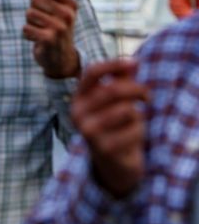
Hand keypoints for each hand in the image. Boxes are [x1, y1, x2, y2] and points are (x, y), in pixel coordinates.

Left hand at [23, 0, 80, 78]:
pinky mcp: (48, 39)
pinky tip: (37, 38)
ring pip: (29, 13)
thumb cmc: (56, 29)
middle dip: (33, 8)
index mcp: (70, 4)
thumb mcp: (58, 11)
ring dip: (30, 22)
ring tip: (40, 29)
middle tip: (41, 19)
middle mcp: (67, 15)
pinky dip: (27, 33)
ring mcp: (59, 27)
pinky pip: (26, 28)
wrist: (61, 57)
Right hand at [71, 59, 148, 198]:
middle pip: (114, 89)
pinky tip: (132, 137)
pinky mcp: (103, 148)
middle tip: (146, 96)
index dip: (114, 64)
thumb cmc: (115, 124)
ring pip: (126, 110)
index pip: (92, 72)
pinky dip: (140, 131)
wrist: (112, 161)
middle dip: (137, 89)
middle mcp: (77, 113)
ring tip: (135, 120)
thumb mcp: (116, 100)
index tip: (135, 63)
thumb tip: (133, 62)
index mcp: (78, 98)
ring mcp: (88, 132)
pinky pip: (134, 130)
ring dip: (138, 114)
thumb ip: (122, 80)